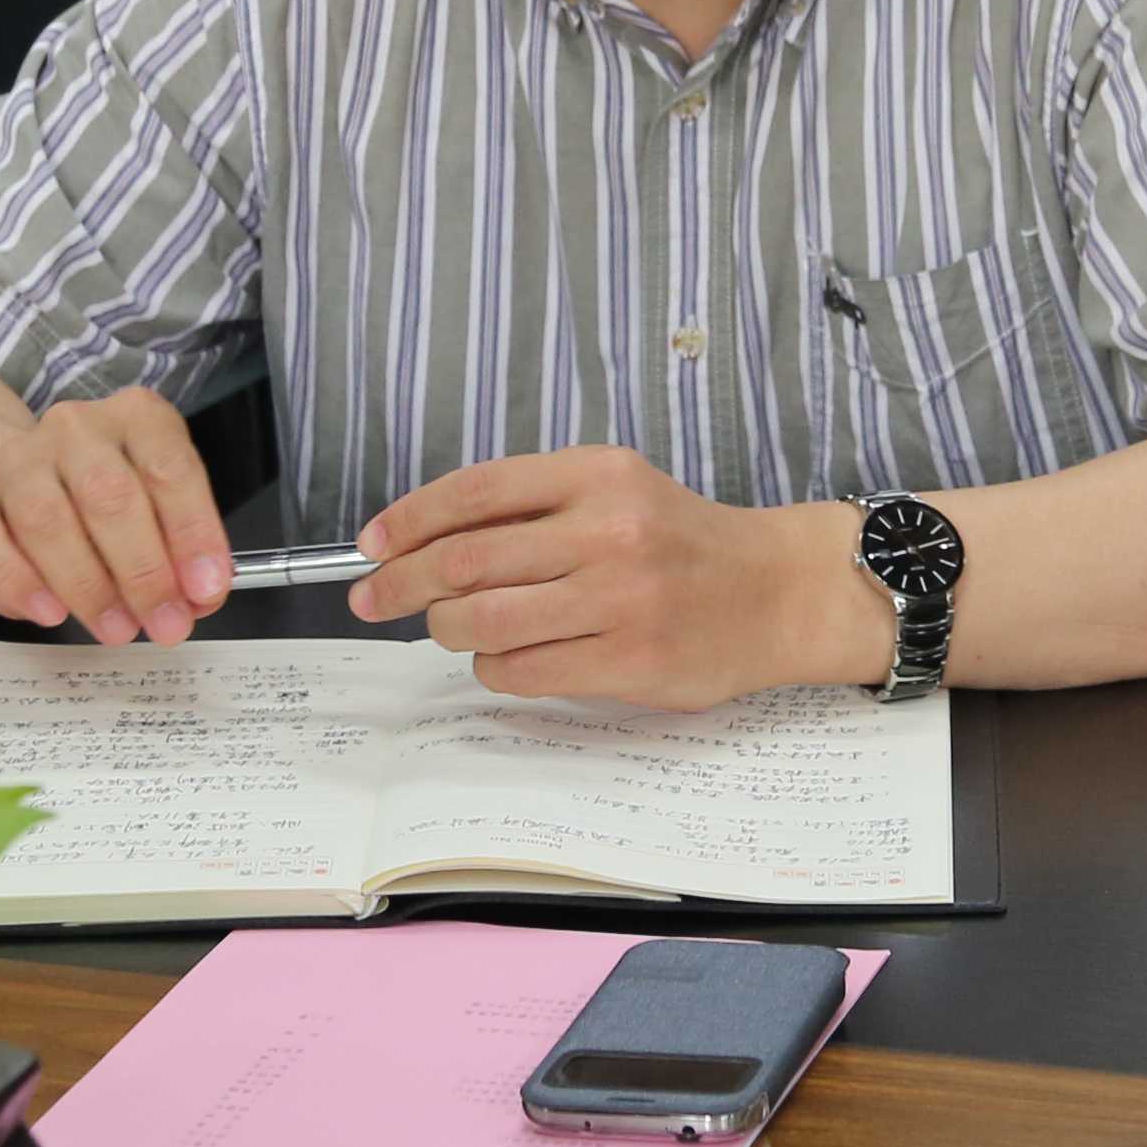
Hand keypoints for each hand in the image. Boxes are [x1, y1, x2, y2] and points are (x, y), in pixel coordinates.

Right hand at [0, 386, 230, 645]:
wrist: (32, 488)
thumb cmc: (114, 504)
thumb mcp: (163, 511)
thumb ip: (184, 551)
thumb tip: (197, 599)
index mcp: (137, 416)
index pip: (169, 467)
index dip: (192, 533)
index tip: (204, 590)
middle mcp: (75, 429)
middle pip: (107, 494)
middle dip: (142, 571)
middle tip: (165, 624)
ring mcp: (18, 461)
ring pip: (46, 520)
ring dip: (87, 585)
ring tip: (117, 629)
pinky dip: (18, 584)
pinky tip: (50, 613)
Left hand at [348, 452, 886, 706]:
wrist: (775, 591)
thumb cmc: (680, 541)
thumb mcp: (615, 489)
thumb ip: (533, 505)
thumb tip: (420, 538)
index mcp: (598, 474)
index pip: (475, 492)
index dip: (407, 520)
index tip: (372, 545)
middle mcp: (608, 531)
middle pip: (464, 562)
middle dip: (401, 585)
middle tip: (374, 598)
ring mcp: (620, 601)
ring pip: (483, 623)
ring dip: (448, 630)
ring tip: (454, 628)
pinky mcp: (629, 663)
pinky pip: (521, 671)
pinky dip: (493, 667)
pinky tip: (509, 656)